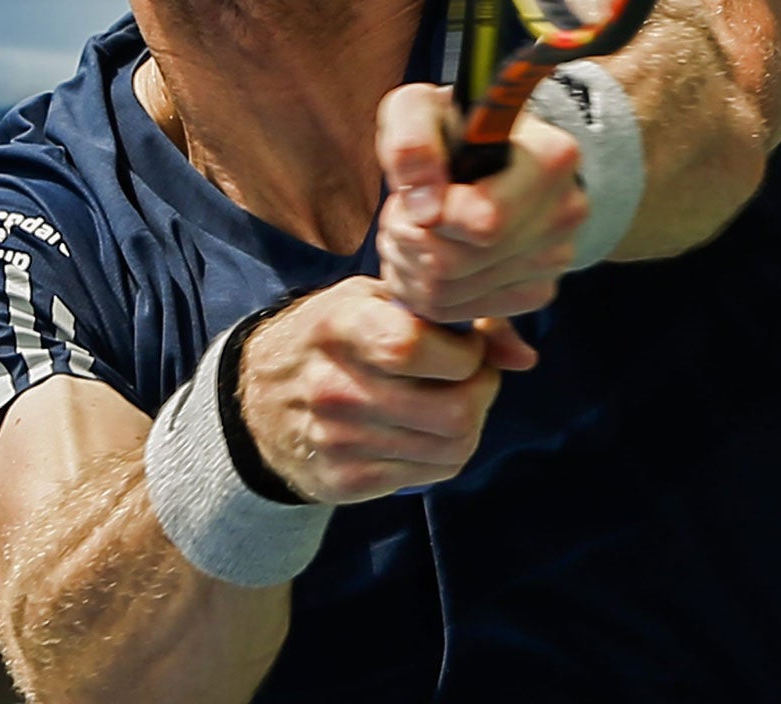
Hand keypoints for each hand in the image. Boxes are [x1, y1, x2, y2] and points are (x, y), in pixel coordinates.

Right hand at [237, 276, 533, 502]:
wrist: (255, 403)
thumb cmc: (333, 338)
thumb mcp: (374, 301)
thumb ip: (452, 317)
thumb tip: (524, 357)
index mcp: (338, 327)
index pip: (414, 346)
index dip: (462, 351)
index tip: (463, 345)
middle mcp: (335, 387)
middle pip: (451, 410)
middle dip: (482, 391)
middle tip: (472, 377)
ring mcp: (339, 440)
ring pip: (452, 447)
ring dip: (471, 422)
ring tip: (453, 399)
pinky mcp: (347, 480)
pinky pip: (432, 473)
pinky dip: (447, 450)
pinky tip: (427, 427)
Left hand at [375, 83, 587, 322]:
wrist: (496, 151)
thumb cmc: (453, 127)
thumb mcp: (419, 107)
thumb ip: (411, 140)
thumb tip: (424, 207)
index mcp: (552, 158)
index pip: (482, 222)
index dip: (426, 215)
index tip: (414, 193)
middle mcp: (566, 211)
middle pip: (457, 263)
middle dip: (407, 242)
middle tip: (398, 216)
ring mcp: (556, 257)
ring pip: (452, 294)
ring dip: (410, 267)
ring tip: (407, 233)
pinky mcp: (538, 290)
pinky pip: (463, 311)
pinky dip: (428, 291)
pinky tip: (426, 256)